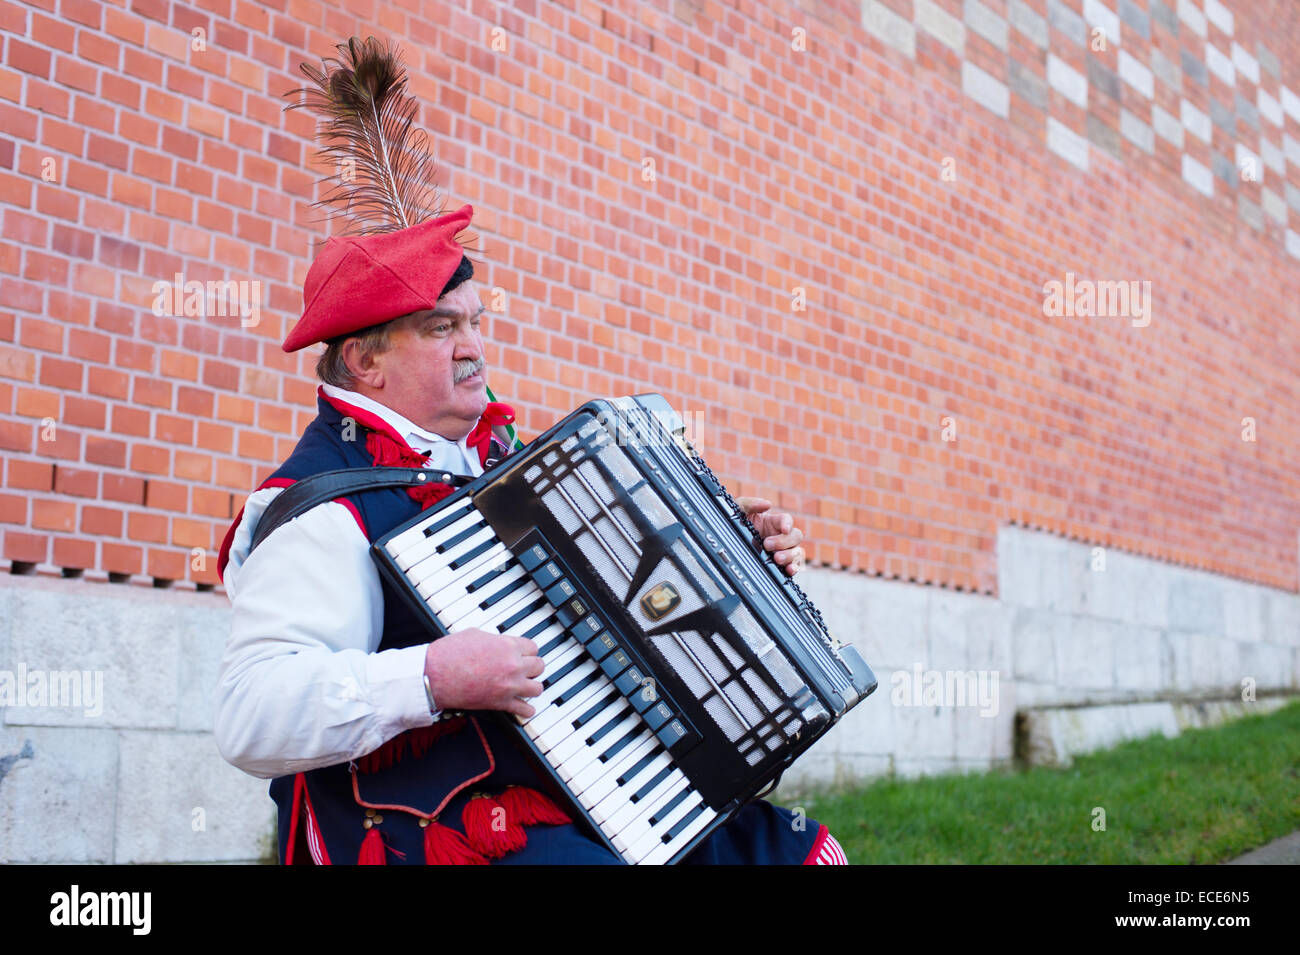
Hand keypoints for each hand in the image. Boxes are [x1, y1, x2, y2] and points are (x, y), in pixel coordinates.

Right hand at [423, 629, 544, 718]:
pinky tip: (524, 707)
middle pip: (539, 666)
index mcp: (508, 646)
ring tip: (525, 686)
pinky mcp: (501, 703)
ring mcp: (509, 686)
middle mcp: (513, 665)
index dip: (527, 651)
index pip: (533, 647)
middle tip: (524, 669)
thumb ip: (494, 640)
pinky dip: (526, 710)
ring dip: (531, 686)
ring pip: (537, 688)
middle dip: (531, 667)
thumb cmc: (449, 654)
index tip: (523, 654)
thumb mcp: (475, 634)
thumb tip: (499, 644)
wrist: (436, 675)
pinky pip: (525, 710)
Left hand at [736, 497, 804, 575]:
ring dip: (790, 556)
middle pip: (795, 537)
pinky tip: (788, 570)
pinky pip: (792, 567)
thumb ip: (750, 503)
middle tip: (767, 545)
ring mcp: (781, 551)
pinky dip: (793, 568)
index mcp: (772, 522)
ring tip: (776, 559)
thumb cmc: (734, 524)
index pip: (787, 520)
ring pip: (797, 552)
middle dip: (784, 541)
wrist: (725, 545)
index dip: (788, 524)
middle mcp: (780, 537)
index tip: (784, 529)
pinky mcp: (779, 565)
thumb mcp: (737, 510)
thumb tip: (767, 504)